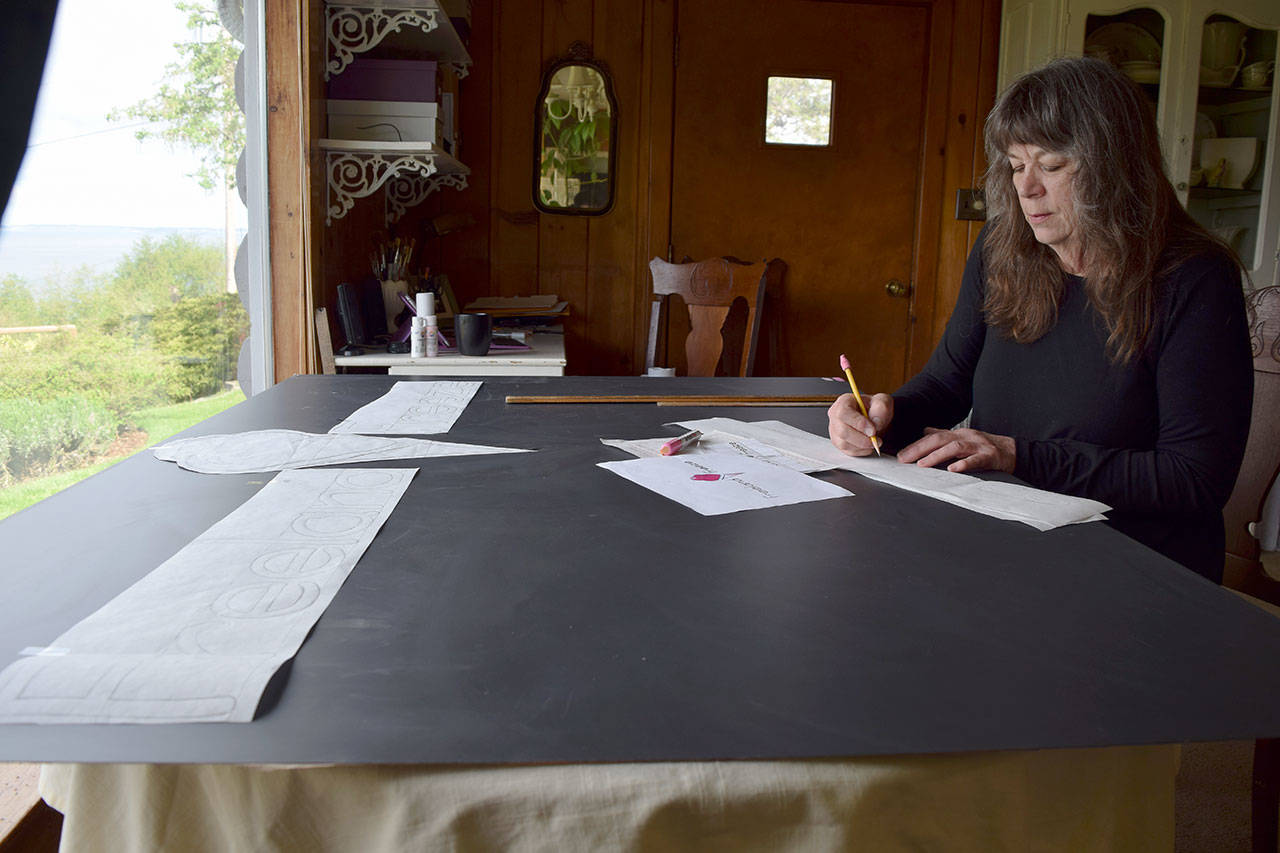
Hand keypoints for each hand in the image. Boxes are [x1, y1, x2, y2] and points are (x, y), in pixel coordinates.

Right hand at [828, 392, 892, 455]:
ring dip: (862, 446)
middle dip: (861, 438)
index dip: (857, 423)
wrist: (875, 419)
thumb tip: (876, 422)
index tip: (872, 430)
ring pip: (844, 443)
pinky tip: (868, 445)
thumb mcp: (883, 402)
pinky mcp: (839, 443)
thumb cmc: (875, 409)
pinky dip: (861, 451)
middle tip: (875, 438)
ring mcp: (835, 430)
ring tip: (874, 441)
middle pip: (842, 431)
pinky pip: (847, 451)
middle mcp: (836, 416)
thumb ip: (881, 408)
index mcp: (844, 402)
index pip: (843, 413)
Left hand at [897, 427, 1015, 472]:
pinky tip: (953, 470)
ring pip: (955, 447)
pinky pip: (976, 460)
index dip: (916, 446)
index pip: (933, 437)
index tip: (900, 455)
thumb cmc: (985, 448)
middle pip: (940, 439)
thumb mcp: (963, 439)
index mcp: (958, 434)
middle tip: (904, 459)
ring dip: (937, 456)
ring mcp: (979, 446)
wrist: (1014, 452)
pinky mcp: (991, 457)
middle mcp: (967, 437)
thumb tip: (924, 431)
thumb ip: (944, 435)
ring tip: (922, 464)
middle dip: (919, 449)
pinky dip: (964, 464)